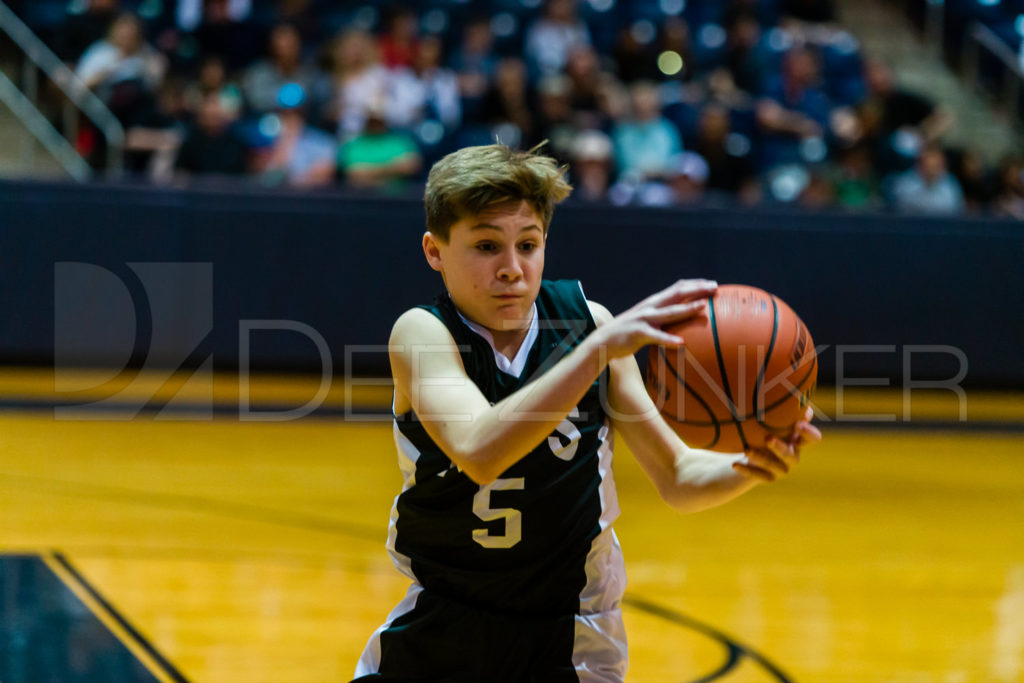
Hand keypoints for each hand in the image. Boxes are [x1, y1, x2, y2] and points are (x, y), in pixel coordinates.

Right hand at [593, 279, 716, 359]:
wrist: (603, 341)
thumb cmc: (630, 334)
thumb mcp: (648, 323)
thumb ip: (664, 321)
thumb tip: (683, 325)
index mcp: (654, 303)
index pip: (678, 288)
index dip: (696, 284)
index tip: (713, 284)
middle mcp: (651, 307)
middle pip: (677, 294)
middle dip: (697, 289)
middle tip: (715, 288)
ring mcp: (644, 319)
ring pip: (669, 312)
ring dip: (686, 308)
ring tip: (703, 307)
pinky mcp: (638, 333)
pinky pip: (656, 337)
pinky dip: (669, 340)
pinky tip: (681, 344)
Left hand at [732, 407, 821, 481]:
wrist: (754, 452)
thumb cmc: (767, 429)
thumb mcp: (773, 419)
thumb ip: (782, 410)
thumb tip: (792, 392)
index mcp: (799, 440)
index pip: (812, 438)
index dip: (808, 433)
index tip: (797, 424)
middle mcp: (793, 456)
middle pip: (792, 455)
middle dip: (780, 448)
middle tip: (767, 438)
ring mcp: (782, 469)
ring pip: (773, 466)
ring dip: (760, 457)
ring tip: (746, 450)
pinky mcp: (768, 477)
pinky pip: (759, 476)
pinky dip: (747, 470)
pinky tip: (735, 464)